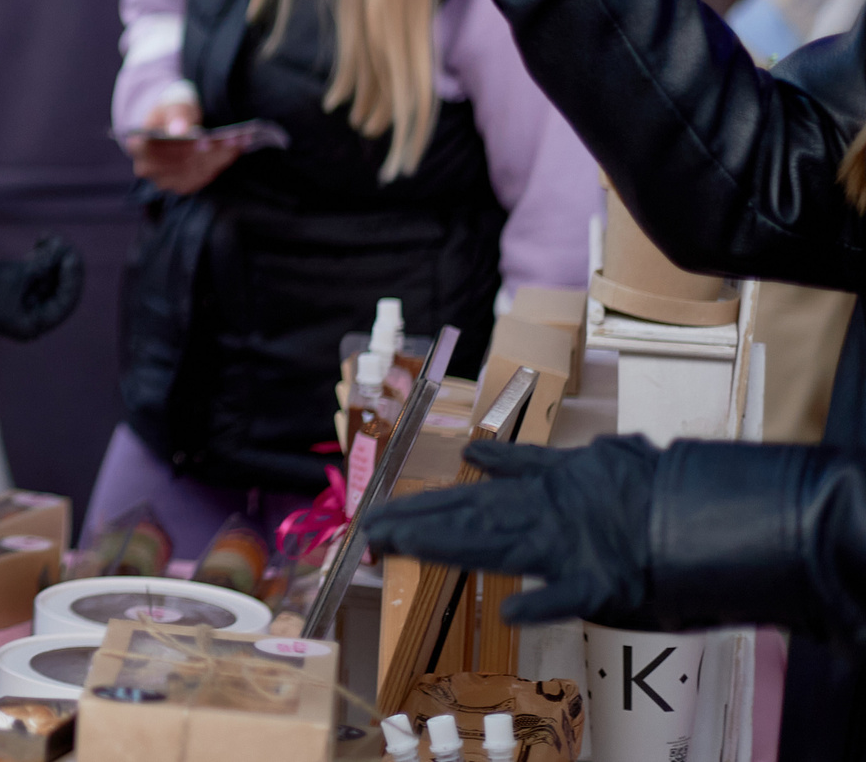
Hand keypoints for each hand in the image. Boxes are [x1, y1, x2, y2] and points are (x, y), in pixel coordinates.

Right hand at [0, 239, 85, 342]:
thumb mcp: (13, 276)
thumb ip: (41, 265)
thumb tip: (62, 252)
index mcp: (32, 325)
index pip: (65, 302)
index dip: (72, 278)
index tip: (70, 255)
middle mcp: (29, 315)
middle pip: (57, 289)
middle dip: (62, 264)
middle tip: (61, 242)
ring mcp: (19, 300)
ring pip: (46, 278)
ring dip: (51, 258)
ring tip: (49, 238)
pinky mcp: (9, 286)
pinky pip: (33, 273)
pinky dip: (38, 259)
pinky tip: (41, 242)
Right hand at [125, 98, 241, 194]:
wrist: (173, 124)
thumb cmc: (172, 111)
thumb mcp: (174, 104)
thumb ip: (177, 115)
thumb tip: (179, 130)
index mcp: (137, 145)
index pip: (159, 150)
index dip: (182, 146)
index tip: (206, 140)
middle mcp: (147, 168)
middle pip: (181, 163)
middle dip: (209, 151)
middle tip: (233, 140)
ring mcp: (165, 180)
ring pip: (196, 170)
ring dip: (220, 157)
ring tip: (239, 142)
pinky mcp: (183, 185)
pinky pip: (205, 176)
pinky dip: (221, 162)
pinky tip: (235, 150)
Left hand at [364, 435, 657, 625]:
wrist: (698, 509)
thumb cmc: (645, 486)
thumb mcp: (582, 461)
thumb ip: (528, 464)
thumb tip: (475, 456)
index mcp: (541, 492)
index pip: (469, 499)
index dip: (423, 506)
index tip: (382, 512)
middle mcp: (544, 518)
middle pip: (468, 520)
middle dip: (417, 525)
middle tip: (370, 532)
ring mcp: (570, 550)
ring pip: (495, 548)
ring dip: (443, 548)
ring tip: (398, 547)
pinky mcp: (604, 583)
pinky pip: (569, 596)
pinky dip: (541, 601)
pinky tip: (508, 611)